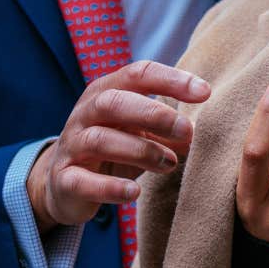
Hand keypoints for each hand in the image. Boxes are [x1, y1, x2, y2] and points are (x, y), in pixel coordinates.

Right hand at [27, 60, 209, 230]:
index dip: (171, 80)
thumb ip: (168, 130)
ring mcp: (72, 145)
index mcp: (107, 91)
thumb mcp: (140, 133)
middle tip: (187, 130)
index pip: (138, 74)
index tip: (205, 92)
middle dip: (154, 114)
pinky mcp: (63, 180)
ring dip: (141, 150)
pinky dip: (109, 187)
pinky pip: (82, 181)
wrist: (64, 183)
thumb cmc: (113, 148)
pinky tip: (134, 193)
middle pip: (115, 102)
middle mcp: (86, 113)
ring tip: (170, 163)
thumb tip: (198, 133)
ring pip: (100, 140)